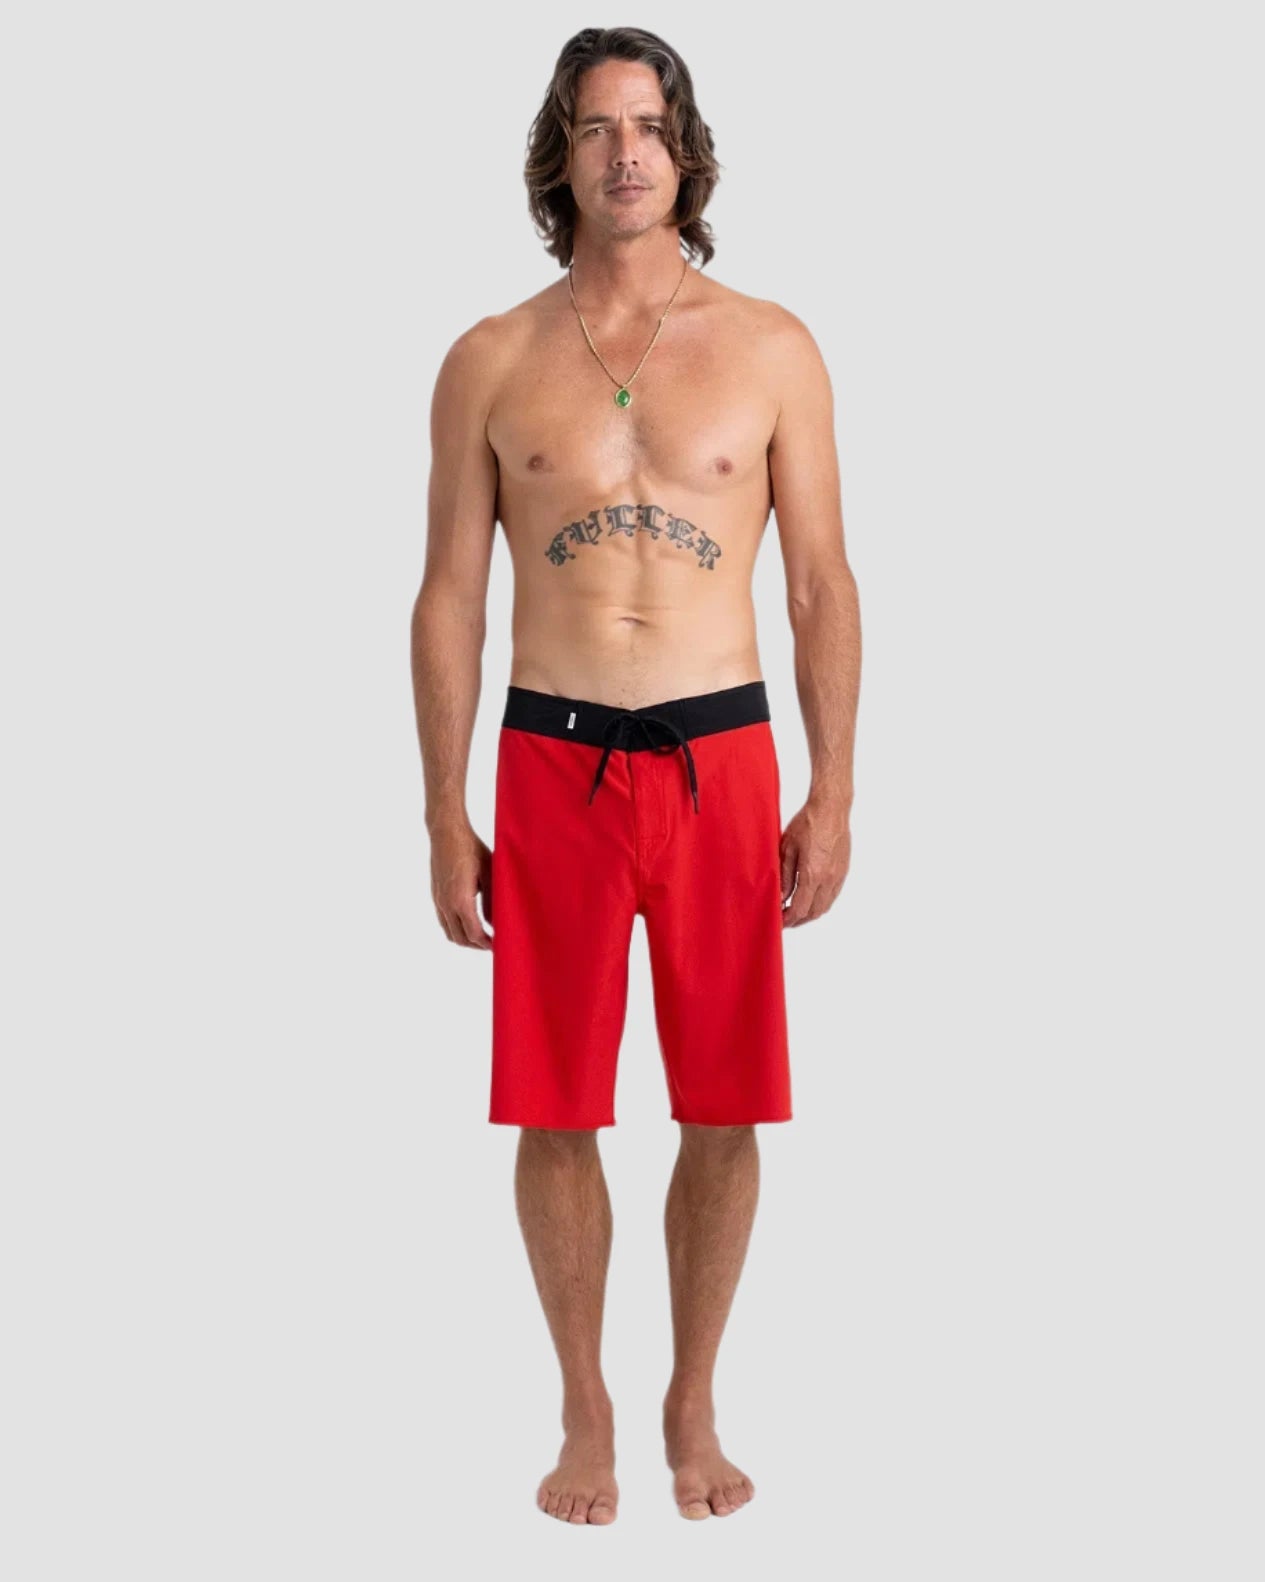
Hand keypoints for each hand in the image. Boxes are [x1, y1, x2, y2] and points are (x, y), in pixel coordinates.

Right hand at [429, 818, 493, 948]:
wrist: (446, 832)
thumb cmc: (471, 849)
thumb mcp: (489, 873)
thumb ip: (492, 900)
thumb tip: (495, 922)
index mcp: (460, 900)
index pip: (473, 934)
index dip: (486, 944)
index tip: (498, 946)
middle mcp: (446, 904)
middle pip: (460, 939)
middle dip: (476, 946)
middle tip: (492, 944)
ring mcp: (438, 900)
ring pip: (449, 932)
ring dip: (464, 939)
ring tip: (481, 937)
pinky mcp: (435, 895)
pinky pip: (443, 921)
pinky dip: (455, 928)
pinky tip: (468, 922)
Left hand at [780, 797, 850, 927]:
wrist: (831, 809)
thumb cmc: (807, 824)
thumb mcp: (787, 849)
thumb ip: (784, 876)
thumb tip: (780, 897)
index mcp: (813, 874)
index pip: (800, 908)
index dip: (788, 919)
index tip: (778, 921)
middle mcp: (828, 879)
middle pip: (814, 912)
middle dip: (798, 921)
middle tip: (785, 921)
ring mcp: (838, 876)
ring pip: (825, 906)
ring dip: (810, 914)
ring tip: (796, 913)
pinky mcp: (843, 871)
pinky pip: (832, 895)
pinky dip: (820, 903)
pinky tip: (810, 899)